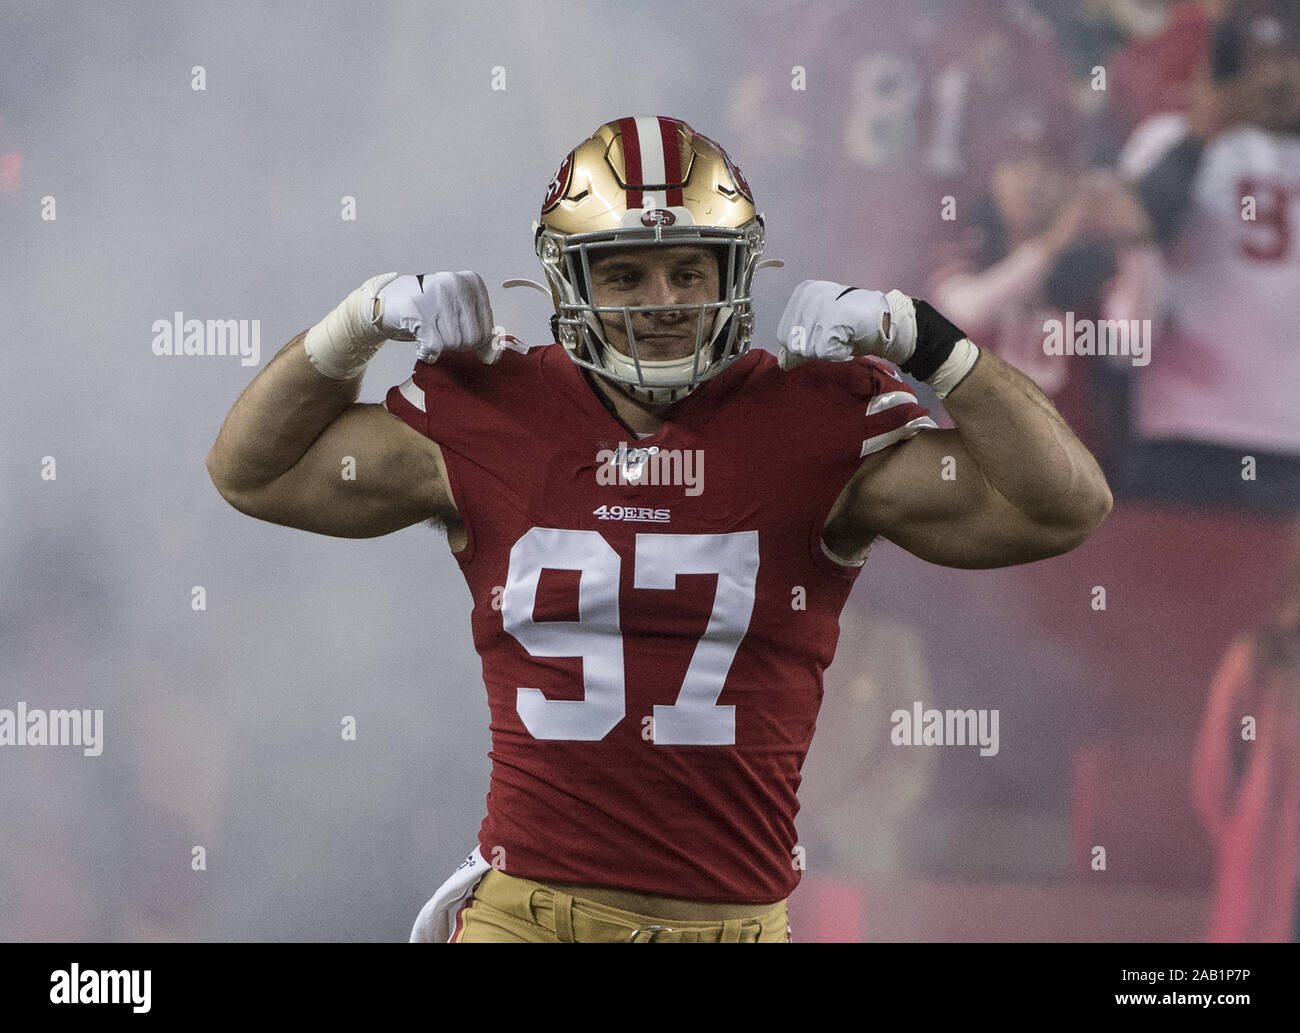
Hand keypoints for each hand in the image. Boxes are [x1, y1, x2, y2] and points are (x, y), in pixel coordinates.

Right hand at [377, 271, 495, 362]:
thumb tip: (491, 358)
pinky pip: (434, 346)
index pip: (487, 330)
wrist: (389, 301)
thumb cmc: (429, 309)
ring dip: (439, 346)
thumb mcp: (460, 314)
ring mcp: (437, 294)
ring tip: (429, 330)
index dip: (472, 342)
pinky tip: (421, 343)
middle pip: (472, 338)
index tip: (456, 332)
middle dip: (456, 344)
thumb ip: (480, 334)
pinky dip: (427, 352)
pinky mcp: (418, 309)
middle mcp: (457, 283)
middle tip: (440, 333)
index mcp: (473, 283)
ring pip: (453, 343)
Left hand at [776, 280, 916, 367]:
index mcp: (803, 293)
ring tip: (844, 336)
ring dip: (829, 351)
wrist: (888, 321)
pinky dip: (839, 354)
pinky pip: (824, 352)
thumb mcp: (820, 327)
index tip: (826, 334)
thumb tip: (784, 363)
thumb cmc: (854, 324)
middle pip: (795, 345)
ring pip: (808, 350)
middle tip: (836, 336)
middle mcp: (810, 295)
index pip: (783, 336)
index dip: (804, 345)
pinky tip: (850, 340)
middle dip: (816, 349)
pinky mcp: (835, 319)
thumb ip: (800, 342)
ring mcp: (823, 305)